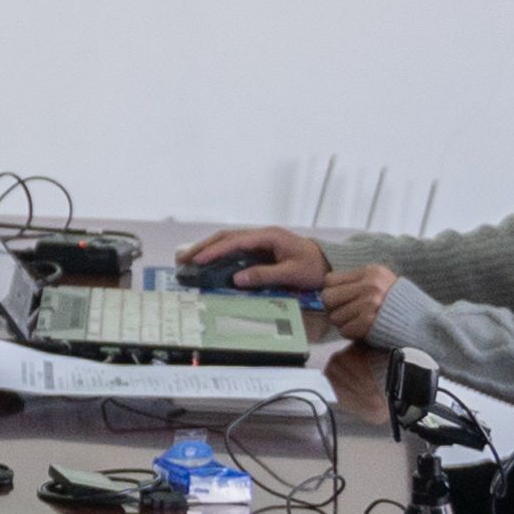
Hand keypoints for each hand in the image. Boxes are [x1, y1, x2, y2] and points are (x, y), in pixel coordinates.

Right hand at [183, 225, 328, 290]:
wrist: (330, 264)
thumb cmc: (314, 268)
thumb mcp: (293, 274)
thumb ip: (265, 275)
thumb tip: (237, 278)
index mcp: (269, 236)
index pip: (236, 241)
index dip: (216, 250)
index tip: (199, 260)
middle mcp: (262, 234)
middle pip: (226, 237)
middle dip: (204, 247)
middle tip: (183, 259)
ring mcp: (260, 240)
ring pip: (228, 241)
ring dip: (208, 249)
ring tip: (188, 258)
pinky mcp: (260, 248)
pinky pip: (235, 248)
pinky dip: (218, 253)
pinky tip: (207, 261)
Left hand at [319, 265, 398, 341]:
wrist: (427, 324)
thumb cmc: (401, 307)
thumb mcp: (382, 283)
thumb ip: (358, 283)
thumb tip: (326, 293)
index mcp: (371, 272)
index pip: (330, 280)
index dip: (333, 293)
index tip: (342, 301)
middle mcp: (370, 285)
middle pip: (328, 297)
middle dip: (334, 309)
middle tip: (348, 315)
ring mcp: (371, 303)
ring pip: (335, 317)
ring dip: (344, 324)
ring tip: (360, 323)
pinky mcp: (371, 321)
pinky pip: (345, 330)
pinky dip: (352, 334)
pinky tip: (365, 331)